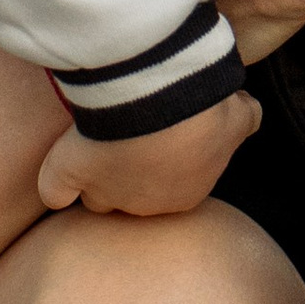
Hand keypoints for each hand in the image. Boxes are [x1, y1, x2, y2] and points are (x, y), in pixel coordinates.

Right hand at [36, 89, 257, 218]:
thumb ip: (244, 117)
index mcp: (187, 194)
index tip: (162, 137)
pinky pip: (56, 191)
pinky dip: (56, 185)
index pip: (172, 187)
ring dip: (98, 179)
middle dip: (134, 174)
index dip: (165, 162)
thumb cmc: (203, 107)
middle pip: (135, 197)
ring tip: (94, 148)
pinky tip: (58, 182)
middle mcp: (147, 204)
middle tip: (131, 137)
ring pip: (99, 197)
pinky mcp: (72, 173)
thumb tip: (248, 110)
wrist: (163, 99)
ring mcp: (108, 191)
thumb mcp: (238, 111)